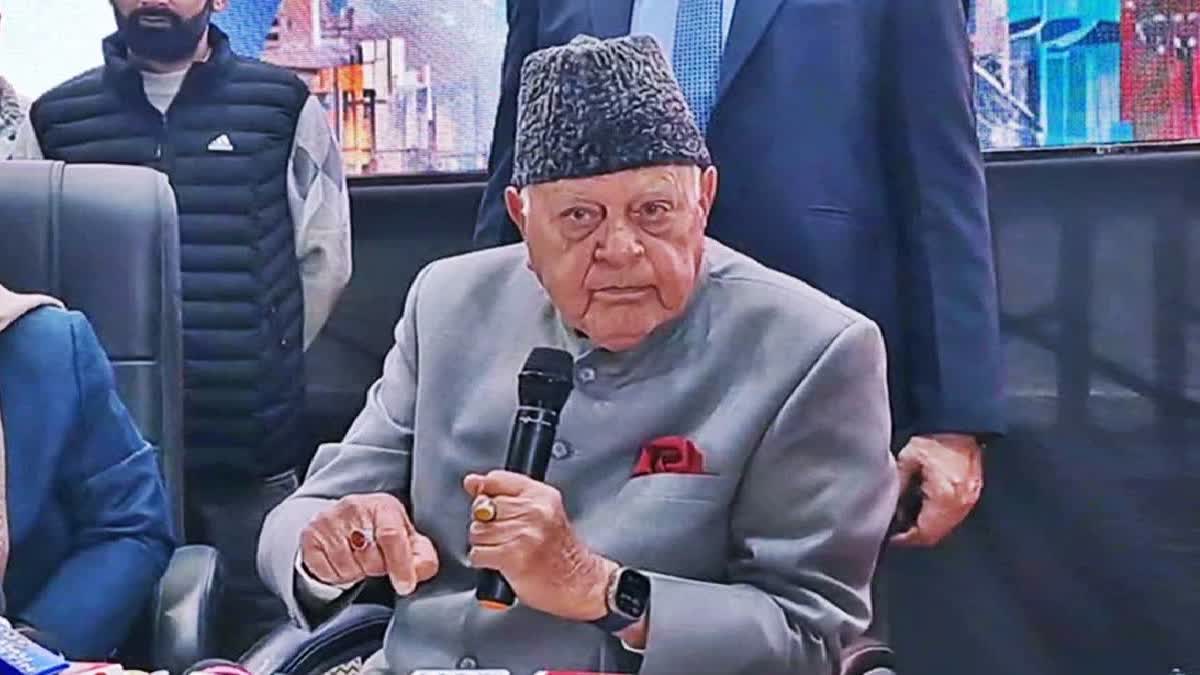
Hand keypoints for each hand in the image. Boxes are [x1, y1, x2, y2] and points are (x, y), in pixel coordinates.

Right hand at [301, 493, 438, 594]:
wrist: (342, 523)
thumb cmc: (381, 532)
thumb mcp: (407, 539)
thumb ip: (422, 556)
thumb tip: (420, 571)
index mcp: (382, 505)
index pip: (391, 536)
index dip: (400, 565)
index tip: (405, 586)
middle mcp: (352, 507)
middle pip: (370, 558)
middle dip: (378, 568)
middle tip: (377, 560)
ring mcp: (327, 520)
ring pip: (347, 569)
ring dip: (356, 574)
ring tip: (359, 559)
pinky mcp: (309, 537)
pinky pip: (326, 573)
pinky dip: (337, 576)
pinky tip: (343, 562)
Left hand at [464, 471, 614, 621]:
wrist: (579, 582)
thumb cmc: (560, 552)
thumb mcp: (541, 512)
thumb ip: (506, 494)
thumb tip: (472, 481)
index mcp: (541, 495)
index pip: (496, 480)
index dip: (486, 494)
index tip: (492, 507)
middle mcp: (534, 511)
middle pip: (482, 507)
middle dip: (486, 524)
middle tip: (505, 536)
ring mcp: (524, 534)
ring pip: (477, 532)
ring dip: (485, 545)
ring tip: (505, 550)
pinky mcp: (513, 557)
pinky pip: (478, 554)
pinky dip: (483, 562)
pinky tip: (500, 563)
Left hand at [890, 434, 982, 546]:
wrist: (961, 426)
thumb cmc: (935, 440)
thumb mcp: (908, 460)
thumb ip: (898, 484)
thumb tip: (889, 505)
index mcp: (944, 497)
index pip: (924, 533)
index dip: (906, 539)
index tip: (892, 537)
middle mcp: (960, 504)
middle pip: (935, 535)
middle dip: (915, 536)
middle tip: (897, 531)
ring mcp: (970, 500)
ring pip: (945, 528)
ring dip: (927, 528)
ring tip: (908, 519)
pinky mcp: (973, 494)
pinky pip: (953, 516)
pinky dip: (938, 518)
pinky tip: (924, 508)